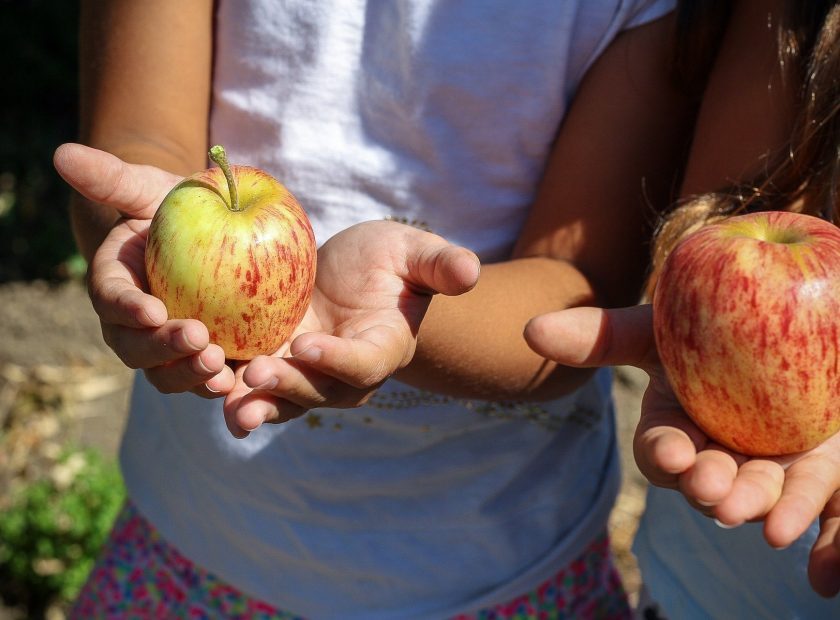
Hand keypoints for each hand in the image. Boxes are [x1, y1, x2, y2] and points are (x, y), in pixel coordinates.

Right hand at [54, 143, 233, 396]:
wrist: (211, 236)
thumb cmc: (177, 209)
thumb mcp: (151, 189)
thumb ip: (113, 178)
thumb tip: (63, 153)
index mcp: (116, 286)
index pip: (112, 300)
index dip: (128, 308)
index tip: (152, 310)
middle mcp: (136, 326)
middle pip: (137, 349)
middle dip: (163, 350)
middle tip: (199, 339)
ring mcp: (169, 350)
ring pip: (169, 375)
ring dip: (191, 375)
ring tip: (220, 369)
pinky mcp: (205, 360)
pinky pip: (207, 381)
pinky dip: (222, 390)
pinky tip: (244, 385)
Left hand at [222, 220, 479, 436]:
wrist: (352, 277)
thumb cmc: (389, 262)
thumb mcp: (413, 253)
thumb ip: (439, 264)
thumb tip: (470, 271)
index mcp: (383, 348)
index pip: (364, 364)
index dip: (338, 360)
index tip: (310, 345)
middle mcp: (344, 374)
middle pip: (318, 392)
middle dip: (288, 387)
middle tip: (256, 375)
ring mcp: (306, 375)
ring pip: (282, 399)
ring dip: (254, 403)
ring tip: (226, 402)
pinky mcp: (274, 365)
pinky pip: (252, 385)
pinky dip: (228, 387)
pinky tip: (201, 381)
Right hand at [524, 304, 839, 596]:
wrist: (779, 317)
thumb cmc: (707, 324)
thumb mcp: (656, 329)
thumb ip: (599, 335)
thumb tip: (530, 330)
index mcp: (677, 430)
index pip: (663, 451)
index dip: (664, 454)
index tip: (672, 453)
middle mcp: (721, 455)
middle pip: (712, 481)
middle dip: (711, 489)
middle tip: (714, 489)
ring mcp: (773, 466)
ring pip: (765, 497)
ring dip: (763, 510)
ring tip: (766, 518)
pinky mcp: (824, 472)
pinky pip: (828, 515)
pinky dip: (829, 550)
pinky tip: (824, 575)